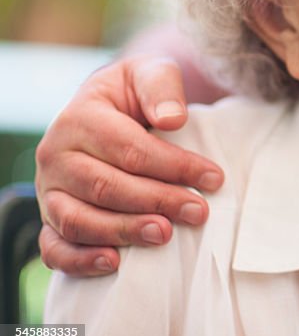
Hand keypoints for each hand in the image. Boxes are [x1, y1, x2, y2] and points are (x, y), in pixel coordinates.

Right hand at [35, 55, 223, 275]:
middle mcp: (56, 155)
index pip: (129, 149)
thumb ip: (162, 86)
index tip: (214, 178)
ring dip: (123, 232)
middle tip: (198, 212)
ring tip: (164, 235)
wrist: (107, 109)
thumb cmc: (135, 94)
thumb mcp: (149, 73)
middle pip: (106, 186)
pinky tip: (114, 263)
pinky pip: (54, 248)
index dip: (174, 166)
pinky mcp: (49, 218)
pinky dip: (79, 260)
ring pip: (78, 220)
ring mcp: (48, 191)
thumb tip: (172, 119)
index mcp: (79, 118)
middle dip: (157, 201)